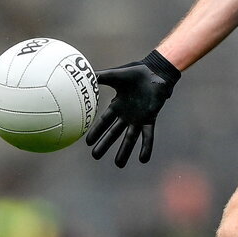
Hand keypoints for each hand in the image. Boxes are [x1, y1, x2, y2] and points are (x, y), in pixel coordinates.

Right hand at [85, 50, 180, 166]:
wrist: (155, 71)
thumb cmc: (136, 72)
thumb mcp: (114, 75)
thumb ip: (99, 76)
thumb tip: (82, 75)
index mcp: (117, 106)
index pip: (104, 121)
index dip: (96, 131)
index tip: (87, 142)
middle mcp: (126, 115)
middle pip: (114, 133)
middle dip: (105, 145)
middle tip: (95, 156)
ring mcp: (138, 118)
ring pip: (130, 138)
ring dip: (124, 151)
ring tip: (119, 165)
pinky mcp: (150, 118)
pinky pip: (148, 136)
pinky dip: (146, 147)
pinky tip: (143, 159)